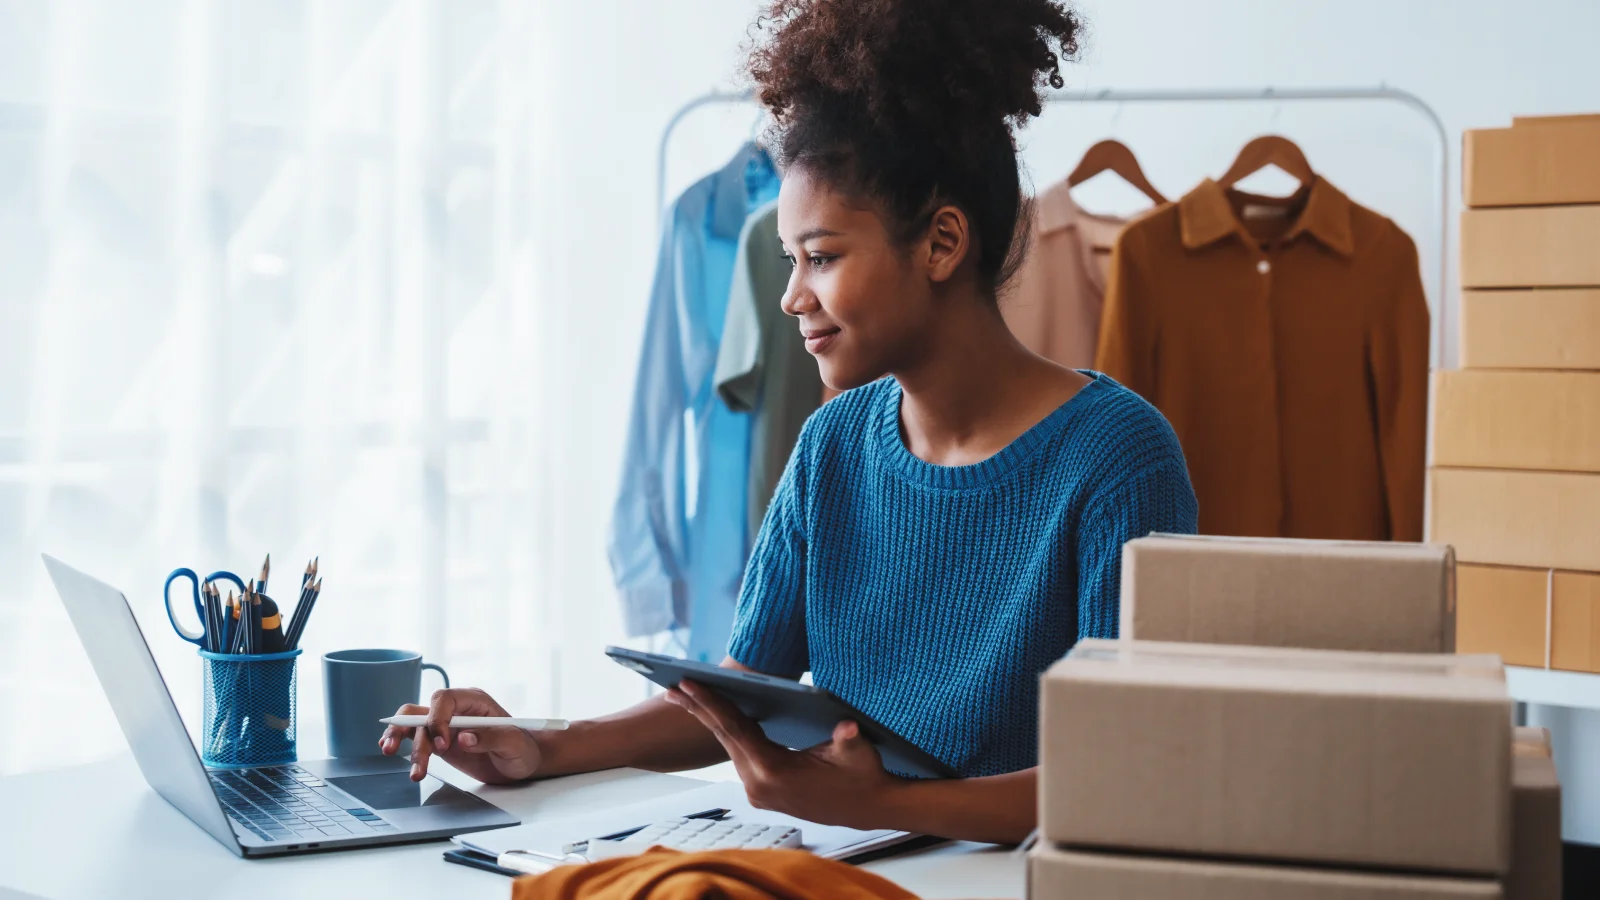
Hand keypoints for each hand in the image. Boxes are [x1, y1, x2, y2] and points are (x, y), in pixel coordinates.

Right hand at [378, 687, 542, 784]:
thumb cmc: (523, 748)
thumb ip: (491, 738)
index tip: (442, 745)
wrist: (523, 761)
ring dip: (401, 741)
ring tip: (394, 759)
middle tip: (401, 754)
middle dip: (408, 730)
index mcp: (474, 701)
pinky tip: (390, 749)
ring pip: (414, 725)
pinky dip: (401, 742)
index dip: (437, 720)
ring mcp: (446, 724)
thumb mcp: (514, 744)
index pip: (444, 700)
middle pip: (423, 712)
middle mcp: (456, 709)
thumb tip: (464, 738)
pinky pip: (415, 736)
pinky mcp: (440, 741)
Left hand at [664, 679, 903, 828]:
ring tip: (686, 697)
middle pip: (723, 738)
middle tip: (672, 686)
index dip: (710, 703)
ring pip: (728, 747)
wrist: (871, 808)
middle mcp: (759, 786)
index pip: (735, 730)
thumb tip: (847, 727)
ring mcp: (759, 792)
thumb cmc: (864, 777)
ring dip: (709, 721)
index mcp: (774, 773)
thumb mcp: (858, 754)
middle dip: (698, 710)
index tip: (688, 684)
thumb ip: (848, 740)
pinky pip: (739, 755)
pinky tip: (716, 717)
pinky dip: (726, 733)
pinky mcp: (763, 791)